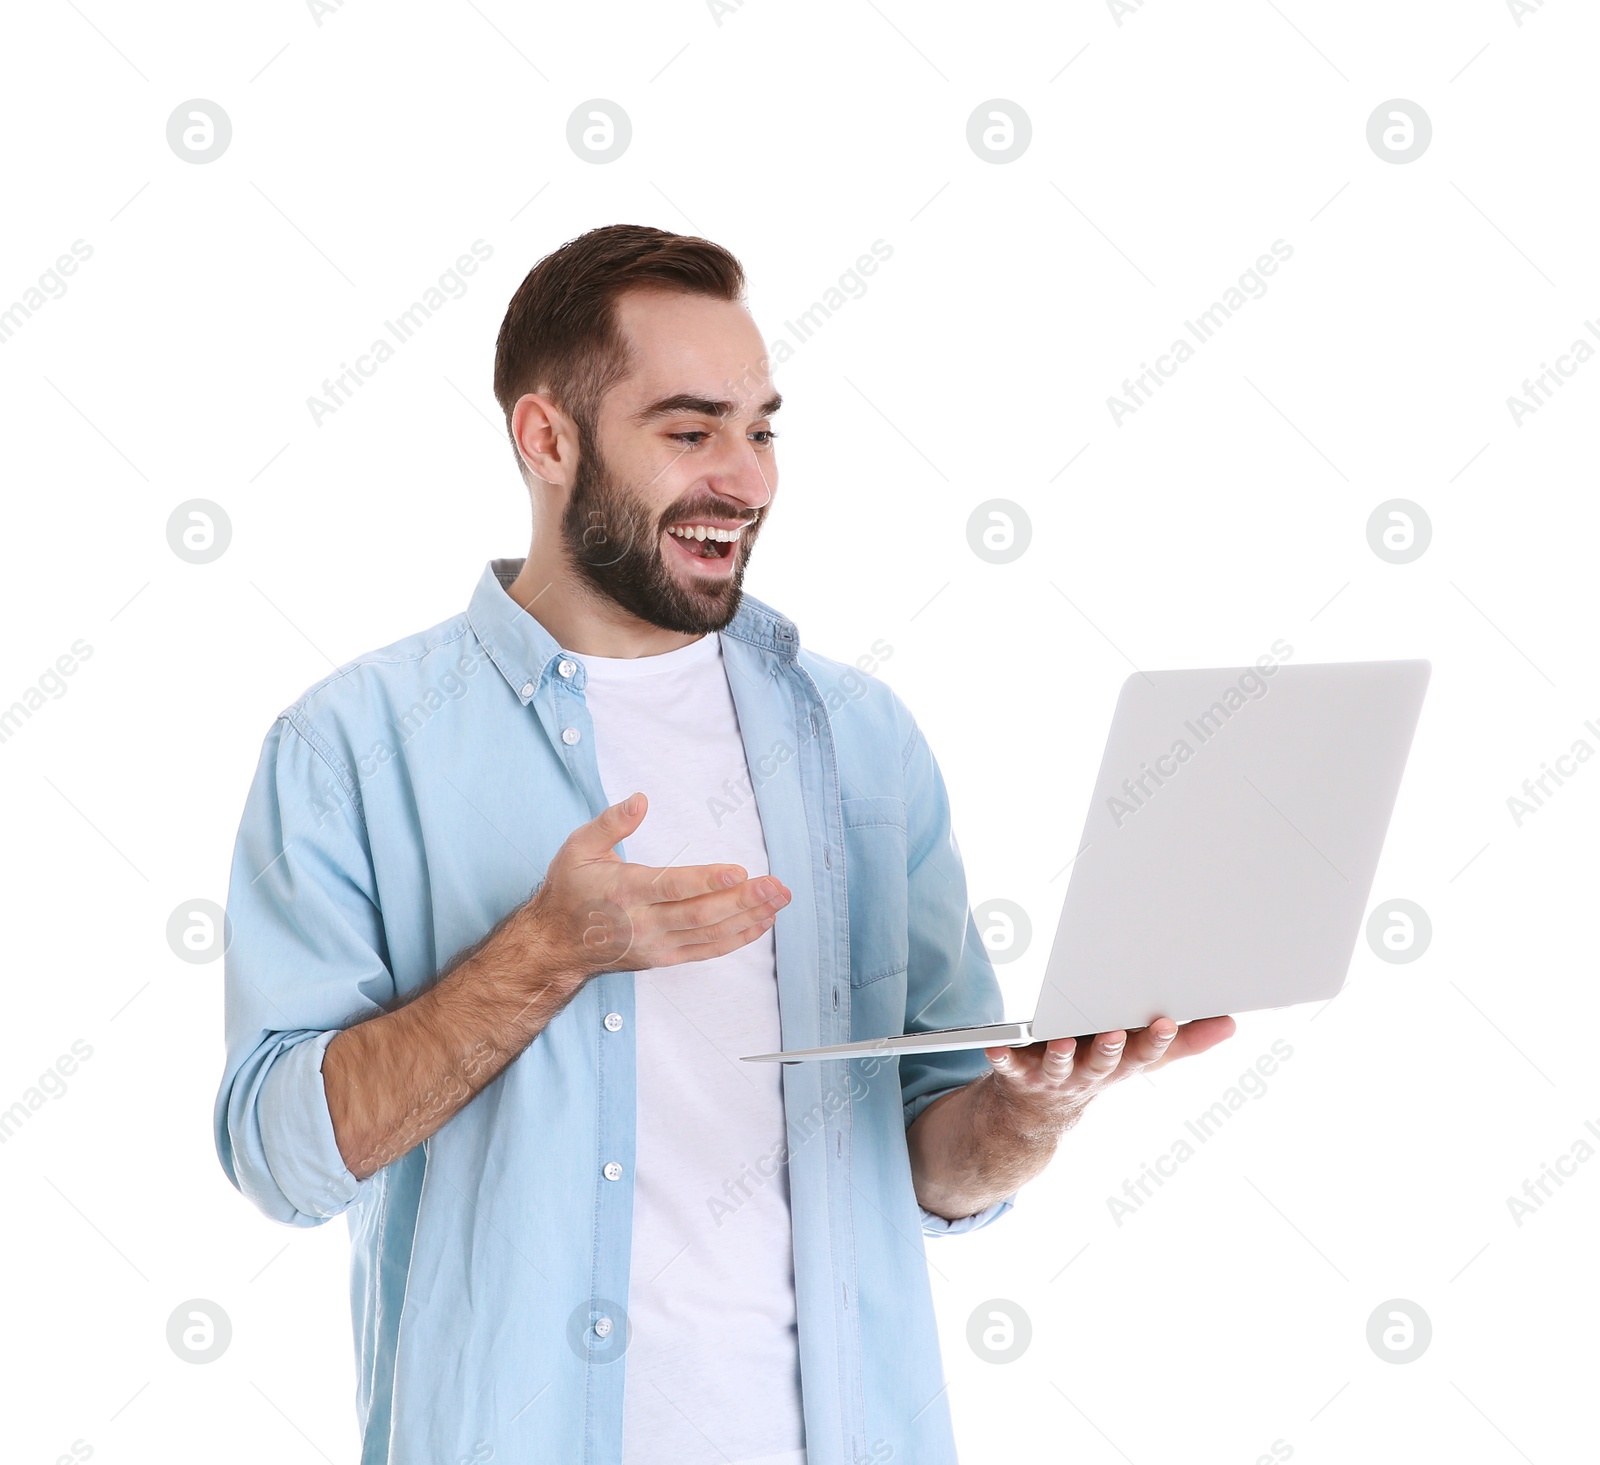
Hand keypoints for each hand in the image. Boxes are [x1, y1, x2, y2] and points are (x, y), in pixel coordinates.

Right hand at [517, 792, 790, 983]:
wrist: (554, 946)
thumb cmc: (570, 891)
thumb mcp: (578, 847)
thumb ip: (611, 823)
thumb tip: (641, 800)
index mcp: (625, 891)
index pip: (673, 887)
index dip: (708, 881)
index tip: (739, 873)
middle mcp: (644, 923)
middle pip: (701, 913)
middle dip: (744, 900)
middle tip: (778, 886)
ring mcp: (656, 944)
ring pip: (710, 934)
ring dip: (749, 918)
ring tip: (779, 901)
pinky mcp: (664, 957)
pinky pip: (706, 950)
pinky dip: (737, 938)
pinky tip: (761, 924)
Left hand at [983, 1015, 1236, 1128]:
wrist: (1039, 1112)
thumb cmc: (1097, 1069)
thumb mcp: (1142, 1057)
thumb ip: (1183, 1041)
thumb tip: (1230, 1023)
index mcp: (1121, 1066)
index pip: (1144, 1055)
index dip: (1155, 1040)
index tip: (1165, 1020)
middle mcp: (1089, 1076)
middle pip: (1103, 1064)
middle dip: (1111, 1049)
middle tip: (1115, 1032)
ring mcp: (1054, 1078)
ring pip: (1060, 1068)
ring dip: (1062, 1057)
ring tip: (1062, 1042)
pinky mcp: (1019, 1075)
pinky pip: (1009, 1067)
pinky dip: (1003, 1058)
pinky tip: (996, 1046)